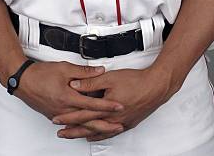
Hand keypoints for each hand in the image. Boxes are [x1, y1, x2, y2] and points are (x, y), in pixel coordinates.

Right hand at [13, 60, 124, 121]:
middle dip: (106, 124)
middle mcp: (64, 110)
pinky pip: (72, 124)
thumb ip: (84, 72)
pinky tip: (88, 129)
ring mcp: (59, 115)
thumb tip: (100, 71)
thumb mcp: (64, 68)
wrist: (23, 81)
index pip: (93, 104)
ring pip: (81, 125)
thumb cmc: (41, 74)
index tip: (119, 106)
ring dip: (96, 128)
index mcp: (68, 97)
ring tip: (108, 128)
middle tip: (119, 125)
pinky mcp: (55, 116)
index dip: (107, 105)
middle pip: (89, 121)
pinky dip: (82, 127)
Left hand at [52, 66, 175, 140]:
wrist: (156, 87)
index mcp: (105, 107)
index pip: (82, 114)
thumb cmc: (136, 81)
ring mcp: (120, 122)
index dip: (68, 117)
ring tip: (75, 135)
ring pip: (99, 132)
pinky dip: (100, 135)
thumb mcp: (110, 78)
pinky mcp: (128, 122)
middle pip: (88, 127)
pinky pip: (110, 132)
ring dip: (85, 133)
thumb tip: (75, 84)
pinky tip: (96, 135)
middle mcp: (112, 119)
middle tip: (61, 133)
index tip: (57, 120)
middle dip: (73, 130)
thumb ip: (91, 81)